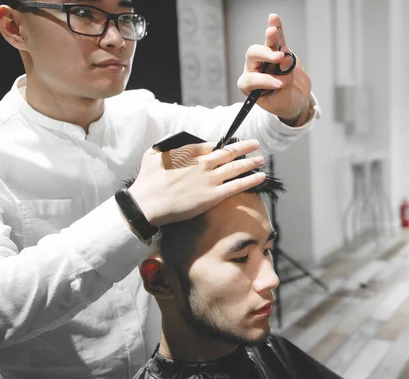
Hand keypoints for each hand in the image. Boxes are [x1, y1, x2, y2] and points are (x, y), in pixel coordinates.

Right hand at [128, 139, 265, 225]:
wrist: (146, 205)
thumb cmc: (146, 182)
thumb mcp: (152, 155)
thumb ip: (165, 148)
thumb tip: (170, 145)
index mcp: (189, 152)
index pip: (213, 145)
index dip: (224, 145)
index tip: (231, 145)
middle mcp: (203, 163)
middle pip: (229, 152)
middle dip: (244, 147)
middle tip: (255, 144)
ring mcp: (209, 179)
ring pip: (236, 168)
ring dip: (251, 162)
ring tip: (261, 159)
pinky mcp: (213, 196)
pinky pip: (237, 186)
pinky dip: (250, 180)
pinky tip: (260, 177)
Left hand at [237, 13, 312, 125]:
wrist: (295, 101)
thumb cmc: (283, 104)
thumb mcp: (281, 101)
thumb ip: (283, 86)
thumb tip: (285, 65)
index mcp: (248, 86)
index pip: (252, 79)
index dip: (265, 80)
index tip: (280, 83)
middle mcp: (254, 70)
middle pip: (253, 57)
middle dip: (265, 55)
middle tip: (278, 58)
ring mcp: (266, 60)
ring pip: (265, 46)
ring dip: (269, 38)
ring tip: (271, 31)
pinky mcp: (279, 52)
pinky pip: (277, 40)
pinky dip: (277, 29)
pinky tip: (274, 19)